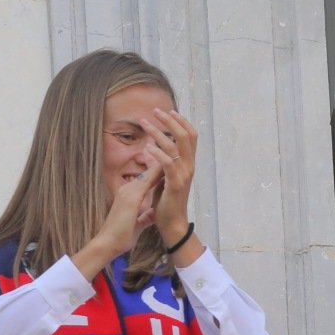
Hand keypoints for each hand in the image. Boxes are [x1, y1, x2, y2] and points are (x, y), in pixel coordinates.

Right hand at [74, 159, 164, 279]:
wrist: (106, 245)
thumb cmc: (121, 235)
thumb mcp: (136, 222)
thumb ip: (144, 215)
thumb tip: (151, 213)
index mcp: (130, 196)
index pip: (148, 179)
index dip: (160, 170)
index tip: (173, 162)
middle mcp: (128, 190)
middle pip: (148, 171)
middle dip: (161, 161)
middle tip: (175, 148)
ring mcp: (128, 192)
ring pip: (148, 173)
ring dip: (160, 162)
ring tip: (174, 150)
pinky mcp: (130, 198)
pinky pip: (145, 182)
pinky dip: (156, 173)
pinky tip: (166, 166)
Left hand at [138, 108, 199, 249]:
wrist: (172, 224)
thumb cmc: (167, 203)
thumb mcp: (165, 179)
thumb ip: (162, 164)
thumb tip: (153, 149)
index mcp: (188, 163)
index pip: (190, 136)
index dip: (181, 121)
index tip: (168, 111)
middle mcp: (189, 166)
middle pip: (185, 135)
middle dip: (170, 120)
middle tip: (155, 110)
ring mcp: (184, 175)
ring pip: (175, 146)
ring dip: (158, 132)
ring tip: (144, 123)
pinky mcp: (175, 184)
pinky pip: (167, 164)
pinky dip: (157, 153)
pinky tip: (146, 147)